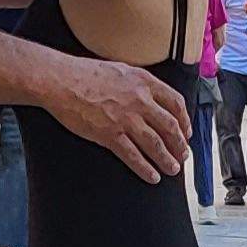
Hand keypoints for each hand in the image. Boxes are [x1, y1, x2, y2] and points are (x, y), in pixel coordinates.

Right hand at [37, 57, 190, 184]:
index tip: (186, 130)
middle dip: (179, 144)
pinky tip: (152, 176)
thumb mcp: (120, 69)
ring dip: (167, 159)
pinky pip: (133, 156)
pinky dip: (145, 168)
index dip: (184, 120)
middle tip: (182, 154)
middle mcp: (139, 100)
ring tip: (172, 169)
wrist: (61, 81)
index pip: (175, 103)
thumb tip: (148, 95)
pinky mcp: (110, 135)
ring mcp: (125, 119)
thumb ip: (137, 83)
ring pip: (155, 144)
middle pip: (170, 126)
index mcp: (143, 81)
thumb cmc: (84, 73)